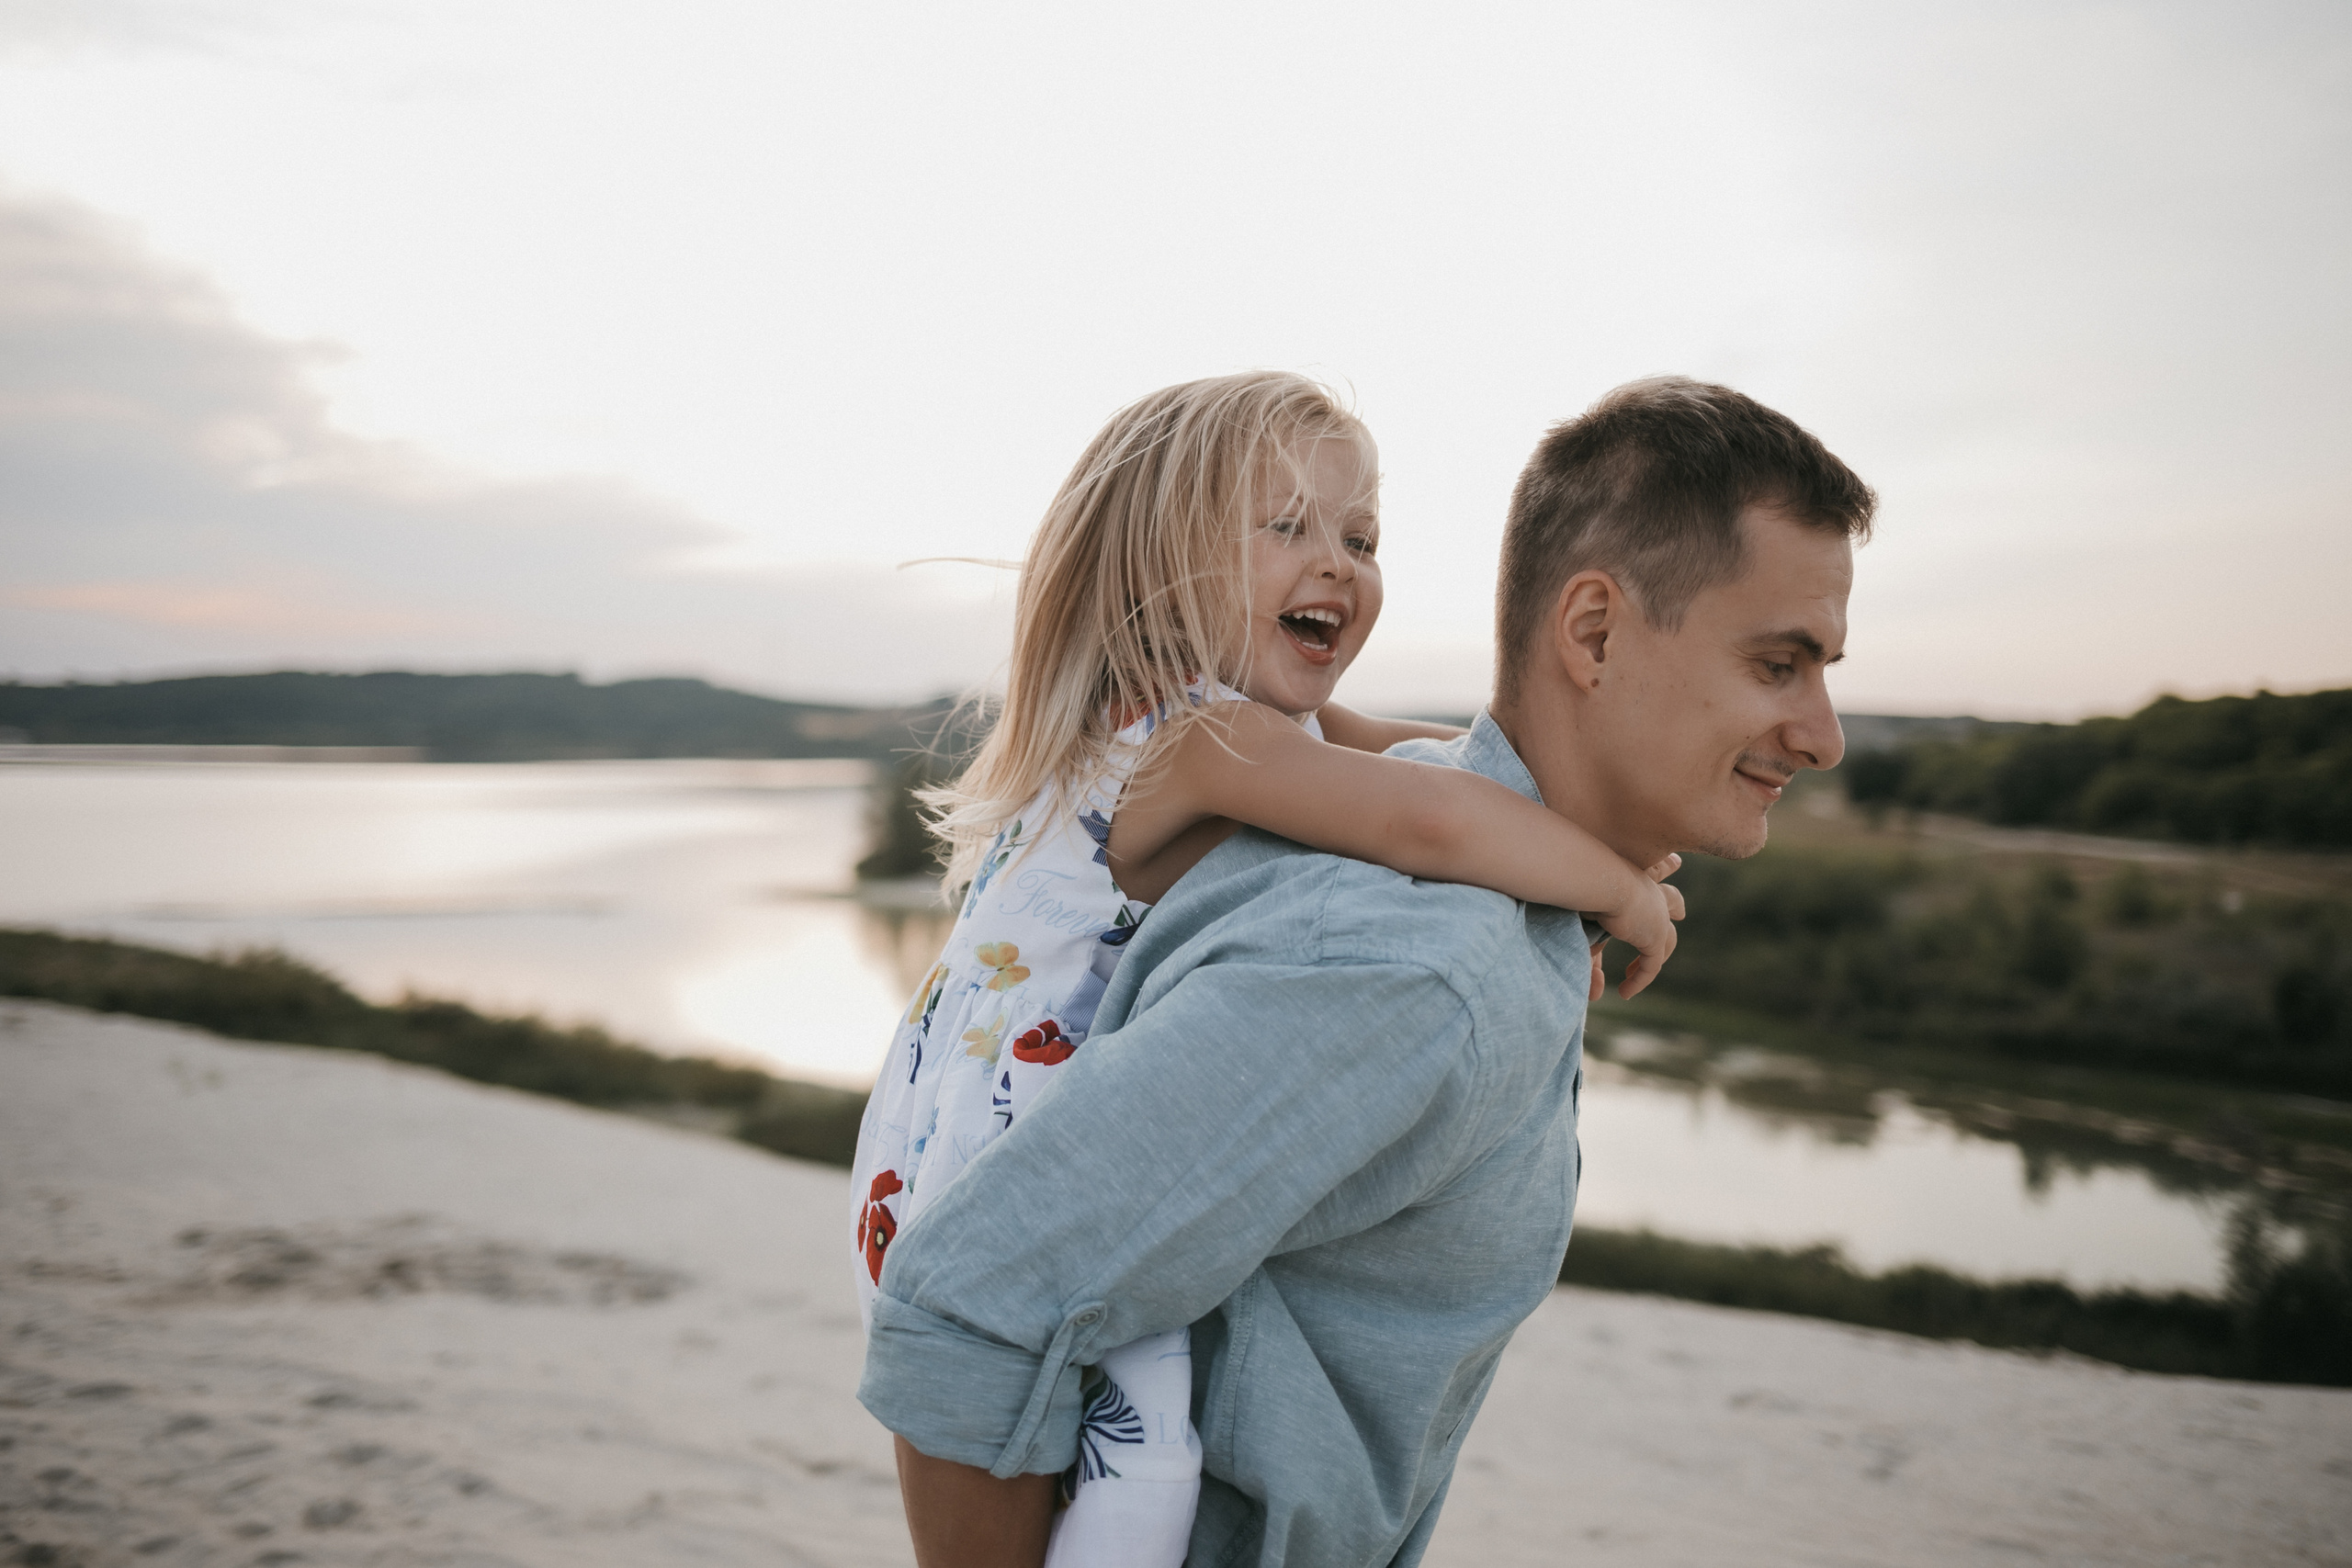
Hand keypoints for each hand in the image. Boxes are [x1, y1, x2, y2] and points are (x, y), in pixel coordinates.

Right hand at [1593, 854, 1683, 1000]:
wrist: (1593, 879)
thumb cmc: (1578, 891)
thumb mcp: (1580, 923)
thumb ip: (1585, 951)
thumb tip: (1588, 985)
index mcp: (1629, 878)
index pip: (1645, 880)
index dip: (1658, 874)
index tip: (1671, 866)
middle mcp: (1647, 891)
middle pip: (1670, 898)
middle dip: (1674, 905)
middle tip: (1679, 912)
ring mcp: (1655, 914)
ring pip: (1667, 936)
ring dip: (1659, 954)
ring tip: (1640, 970)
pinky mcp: (1654, 936)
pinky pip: (1652, 964)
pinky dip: (1639, 979)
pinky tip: (1626, 992)